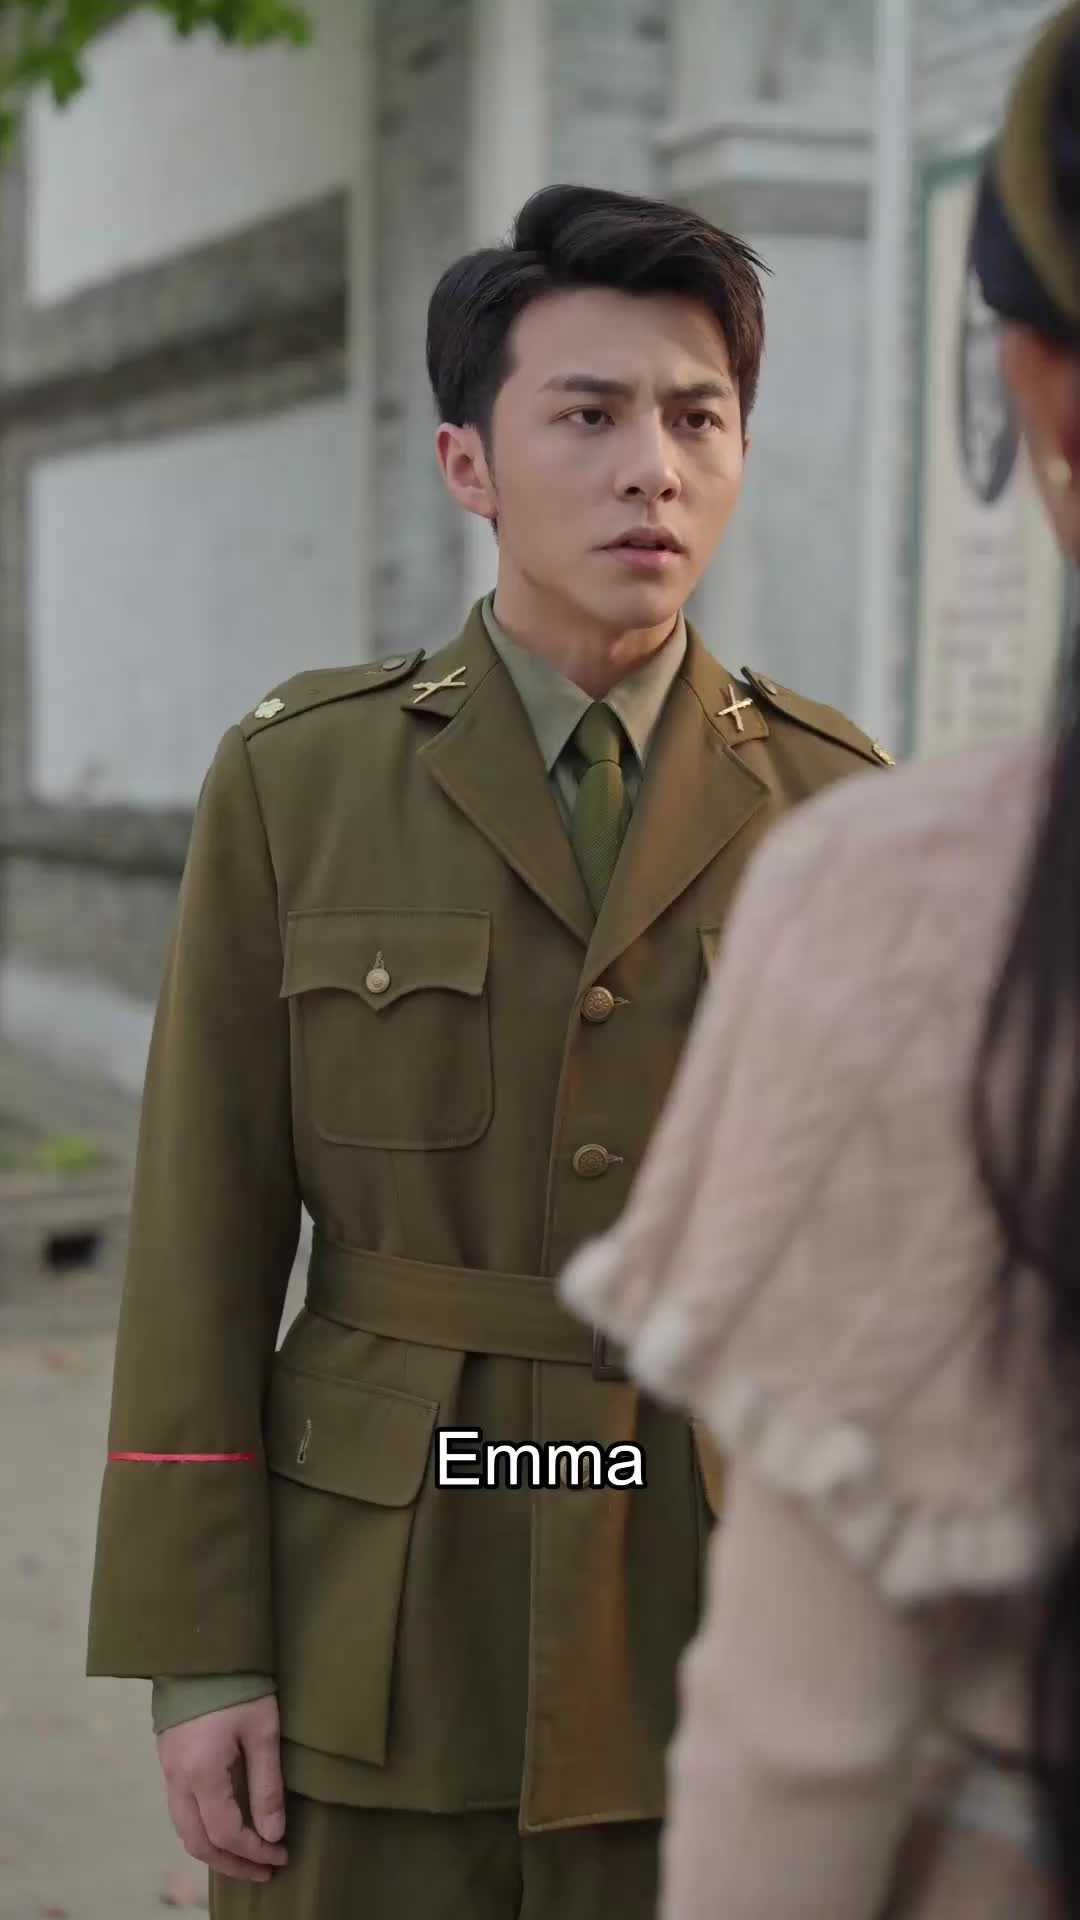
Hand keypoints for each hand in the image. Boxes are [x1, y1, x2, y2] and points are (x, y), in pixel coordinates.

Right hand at [157, 1694, 288, 1883]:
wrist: (203, 1647)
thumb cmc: (238, 1684)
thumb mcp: (263, 1731)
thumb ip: (267, 1786)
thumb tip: (273, 1834)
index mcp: (201, 1772)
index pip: (225, 1834)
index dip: (254, 1851)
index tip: (281, 1855)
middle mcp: (177, 1778)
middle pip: (198, 1842)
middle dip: (232, 1863)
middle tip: (264, 1869)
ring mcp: (168, 1769)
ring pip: (184, 1829)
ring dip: (214, 1850)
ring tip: (247, 1856)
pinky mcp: (168, 1758)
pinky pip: (180, 1809)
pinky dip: (202, 1829)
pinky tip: (225, 1827)